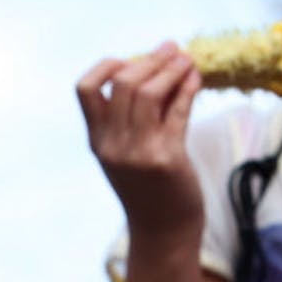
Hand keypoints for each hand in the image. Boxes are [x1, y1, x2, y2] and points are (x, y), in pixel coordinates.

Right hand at [76, 43, 204, 249]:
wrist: (163, 232)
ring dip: (172, 69)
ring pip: (150, 92)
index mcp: (98, 141)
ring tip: (188, 60)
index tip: (130, 61)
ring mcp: (137, 153)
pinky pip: (178, 110)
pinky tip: (196, 78)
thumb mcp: (130, 152)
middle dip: (151, 59)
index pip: (85, 88)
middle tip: (172, 49)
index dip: (107, 66)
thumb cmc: (151, 188)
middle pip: (124, 82)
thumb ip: (136, 115)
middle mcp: (112, 145)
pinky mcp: (166, 159)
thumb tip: (160, 64)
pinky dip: (189, 88)